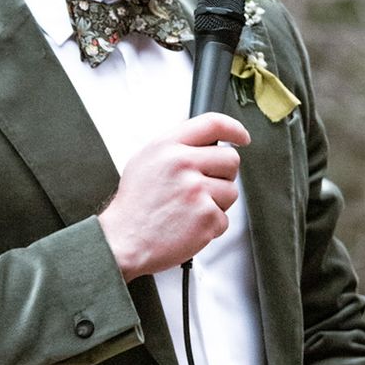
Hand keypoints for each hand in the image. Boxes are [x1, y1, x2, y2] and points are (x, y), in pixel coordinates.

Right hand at [98, 112, 249, 279]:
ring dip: (217, 203)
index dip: (233, 129)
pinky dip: (210, 226)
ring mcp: (196, 191)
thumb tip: (206, 142)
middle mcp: (183, 164)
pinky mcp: (206, 217)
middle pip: (230, 159)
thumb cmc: (135, 204)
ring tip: (189, 209)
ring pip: (231, 191)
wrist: (123, 240)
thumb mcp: (145, 160)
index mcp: (168, 146)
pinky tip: (188, 225)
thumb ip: (175, 146)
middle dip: (223, 175)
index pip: (212, 123)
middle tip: (203, 187)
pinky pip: (224, 218)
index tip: (241, 137)